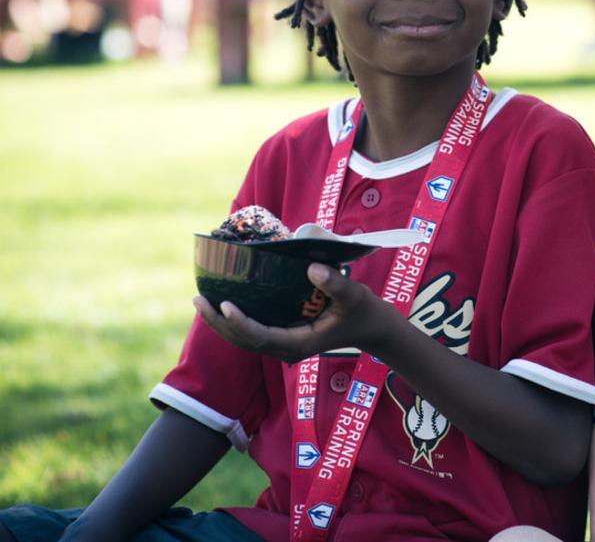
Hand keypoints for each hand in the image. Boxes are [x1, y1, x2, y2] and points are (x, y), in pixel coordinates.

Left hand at [193, 263, 381, 362]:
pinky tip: (224, 305)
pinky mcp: (284, 336)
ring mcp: (284, 344)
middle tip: (200, 300)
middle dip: (220, 323)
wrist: (371, 327)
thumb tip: (311, 267)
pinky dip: (235, 322)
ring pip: (244, 339)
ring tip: (203, 302)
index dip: (241, 323)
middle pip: (244, 341)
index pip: (261, 337)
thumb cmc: (363, 311)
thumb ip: (335, 284)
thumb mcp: (354, 295)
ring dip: (222, 324)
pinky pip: (253, 333)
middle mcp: (287, 348)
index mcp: (299, 344)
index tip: (225, 305)